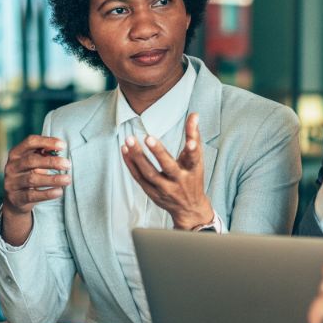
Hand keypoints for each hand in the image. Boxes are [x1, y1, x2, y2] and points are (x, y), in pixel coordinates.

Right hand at [1, 135, 71, 245]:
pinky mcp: (15, 200)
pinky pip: (32, 196)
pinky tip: (60, 193)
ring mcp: (10, 184)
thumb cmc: (30, 176)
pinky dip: (47, 194)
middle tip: (69, 164)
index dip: (46, 142)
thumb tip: (62, 149)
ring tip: (68, 179)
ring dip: (52, 179)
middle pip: (32, 162)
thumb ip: (45, 155)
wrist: (14, 202)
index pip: (29, 142)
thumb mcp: (33, 164)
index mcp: (15, 154)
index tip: (63, 145)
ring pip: (33, 179)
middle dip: (52, 162)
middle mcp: (10, 168)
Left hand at [121, 113, 213, 229]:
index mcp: (193, 170)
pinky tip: (125, 150)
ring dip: (138, 157)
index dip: (192, 150)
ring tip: (129, 140)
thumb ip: (194, 135)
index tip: (191, 142)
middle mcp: (179, 181)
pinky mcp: (152, 193)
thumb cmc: (193, 177)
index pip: (193, 158)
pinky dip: (131, 164)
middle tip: (148, 137)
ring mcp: (164, 189)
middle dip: (158, 152)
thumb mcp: (197, 158)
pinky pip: (139, 178)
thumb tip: (194, 114)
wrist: (189, 208)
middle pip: (168, 167)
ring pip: (149, 173)